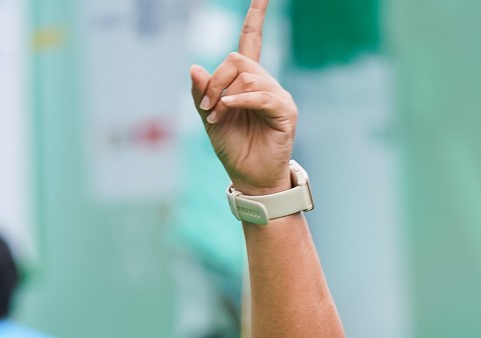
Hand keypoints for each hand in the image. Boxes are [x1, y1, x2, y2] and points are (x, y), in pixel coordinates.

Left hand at [190, 0, 295, 195]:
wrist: (250, 178)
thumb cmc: (233, 149)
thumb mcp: (209, 117)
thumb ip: (201, 93)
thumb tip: (194, 67)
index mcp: (248, 81)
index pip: (252, 39)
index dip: (256, 16)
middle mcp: (265, 83)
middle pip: (238, 61)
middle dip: (216, 81)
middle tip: (206, 105)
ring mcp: (277, 96)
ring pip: (248, 76)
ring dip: (225, 95)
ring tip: (217, 116)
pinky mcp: (285, 111)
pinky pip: (260, 94)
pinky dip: (240, 100)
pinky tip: (228, 110)